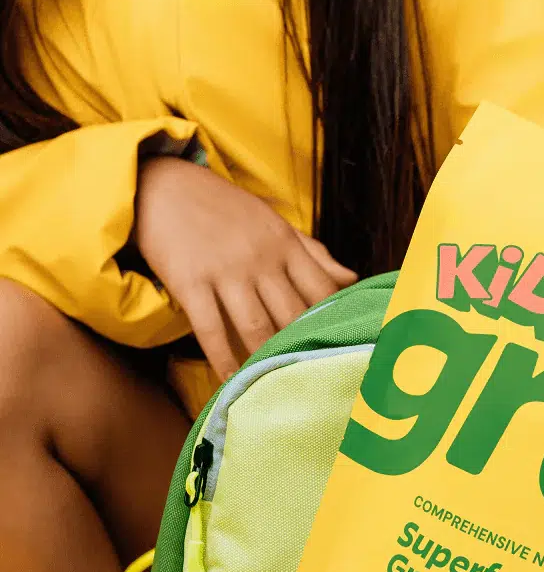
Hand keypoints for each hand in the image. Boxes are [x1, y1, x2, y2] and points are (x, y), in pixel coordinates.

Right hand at [133, 157, 356, 379]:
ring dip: (266, 360)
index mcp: (285, 244)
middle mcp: (261, 259)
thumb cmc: (224, 209)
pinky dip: (222, 358)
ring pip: (256, 327)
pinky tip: (230, 380)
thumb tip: (353, 279)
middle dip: (303, 349)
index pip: (323, 291)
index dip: (333, 321)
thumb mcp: (274, 222)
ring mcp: (225, 271)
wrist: (161, 185)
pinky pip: (211, 329)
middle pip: (293, 315)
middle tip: (313, 380)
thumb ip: (313, 254)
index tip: (338, 347)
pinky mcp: (189, 281)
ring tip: (276, 387)